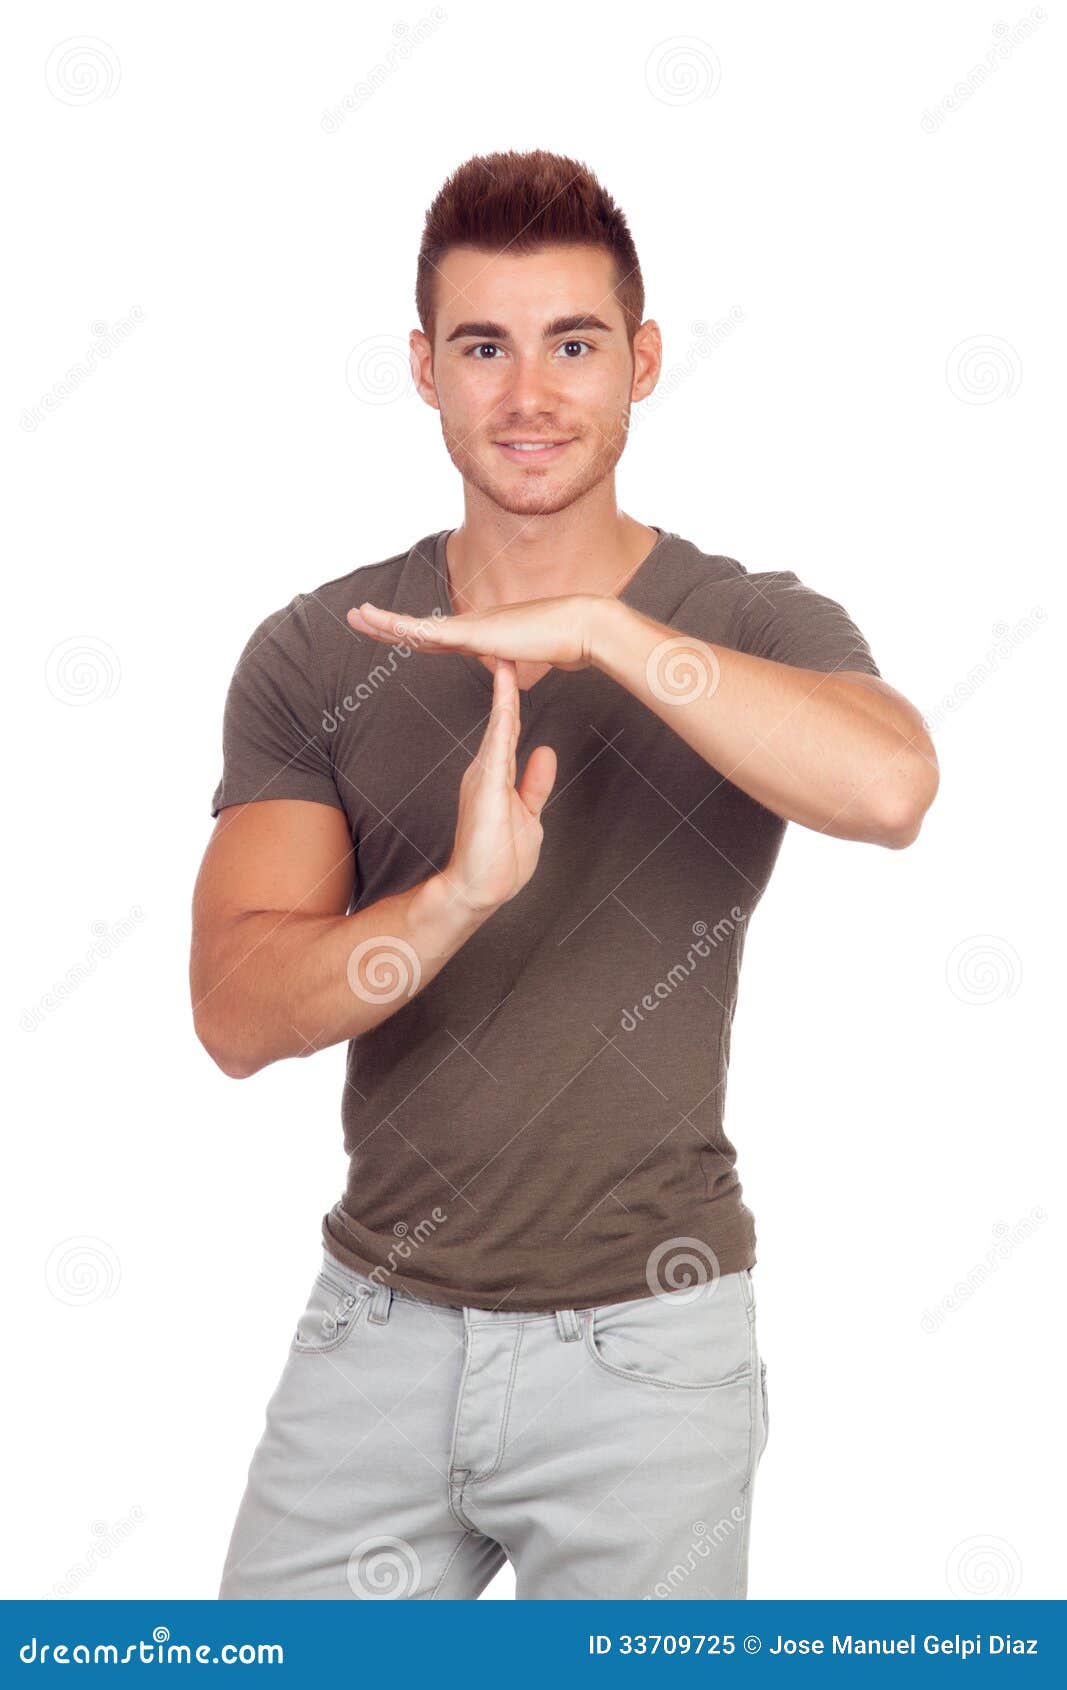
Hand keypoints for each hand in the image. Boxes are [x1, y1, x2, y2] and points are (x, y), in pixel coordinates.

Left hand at [346, 593, 602, 672]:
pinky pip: (427, 630)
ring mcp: (471, 627)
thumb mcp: (532, 656)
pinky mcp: (473, 633)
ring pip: (417, 626)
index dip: (411, 634)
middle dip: (386, 623)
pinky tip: (381, 622)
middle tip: (357, 614)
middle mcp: (471, 626)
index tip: (391, 632)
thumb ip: (515, 659)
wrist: (580, 628)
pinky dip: (401, 626)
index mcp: (482, 635)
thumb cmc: (565, 642)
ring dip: (385, 621)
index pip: (437, 637)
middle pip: (419, 628)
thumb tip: (512, 665)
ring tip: (357, 614)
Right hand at [443, 658, 556, 913]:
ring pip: (498, 723)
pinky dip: (502, 713)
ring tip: (504, 653)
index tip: (518, 667)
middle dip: (505, 682)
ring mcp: (484, 774)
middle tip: (507, 643)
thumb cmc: (500, 860)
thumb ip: (535, 783)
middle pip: (503, 717)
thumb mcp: (529, 814)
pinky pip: (497, 741)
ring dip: (503, 689)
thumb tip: (545, 751)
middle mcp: (486, 767)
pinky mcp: (486, 783)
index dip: (514, 697)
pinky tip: (506, 689)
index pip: (509, 727)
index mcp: (496, 774)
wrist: (477, 889)